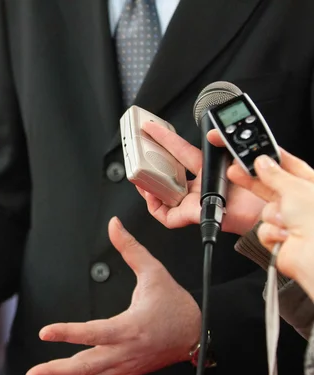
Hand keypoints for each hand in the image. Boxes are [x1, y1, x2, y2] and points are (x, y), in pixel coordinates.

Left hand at [24, 217, 200, 374]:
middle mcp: (126, 351)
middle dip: (55, 373)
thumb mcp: (155, 272)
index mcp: (131, 327)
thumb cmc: (175, 305)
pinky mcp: (124, 373)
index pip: (95, 332)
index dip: (69, 333)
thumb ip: (130, 248)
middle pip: (87, 367)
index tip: (45, 331)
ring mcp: (124, 366)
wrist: (197, 333)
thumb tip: (114, 225)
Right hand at [136, 122, 264, 235]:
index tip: (151, 126)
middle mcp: (199, 186)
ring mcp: (195, 201)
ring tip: (141, 179)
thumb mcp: (239, 154)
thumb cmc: (260, 185)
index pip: (180, 149)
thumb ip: (224, 141)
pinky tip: (152, 197)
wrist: (268, 210)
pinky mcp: (194, 217)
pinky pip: (168, 216)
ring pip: (164, 196)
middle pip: (167, 174)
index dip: (164, 137)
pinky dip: (156, 208)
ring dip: (149, 188)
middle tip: (138, 156)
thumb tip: (210, 133)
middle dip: (150, 166)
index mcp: (208, 168)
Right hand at [228, 153, 313, 296]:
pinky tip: (284, 236)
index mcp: (311, 186)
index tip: (251, 153)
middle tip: (235, 171)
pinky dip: (271, 233)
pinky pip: (263, 229)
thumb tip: (262, 162)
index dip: (269, 158)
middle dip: (255, 182)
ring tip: (284, 221)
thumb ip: (275, 174)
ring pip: (265, 210)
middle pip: (272, 186)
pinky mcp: (279, 238)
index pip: (288, 165)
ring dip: (272, 216)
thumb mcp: (295, 189)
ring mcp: (291, 221)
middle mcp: (302, 203)